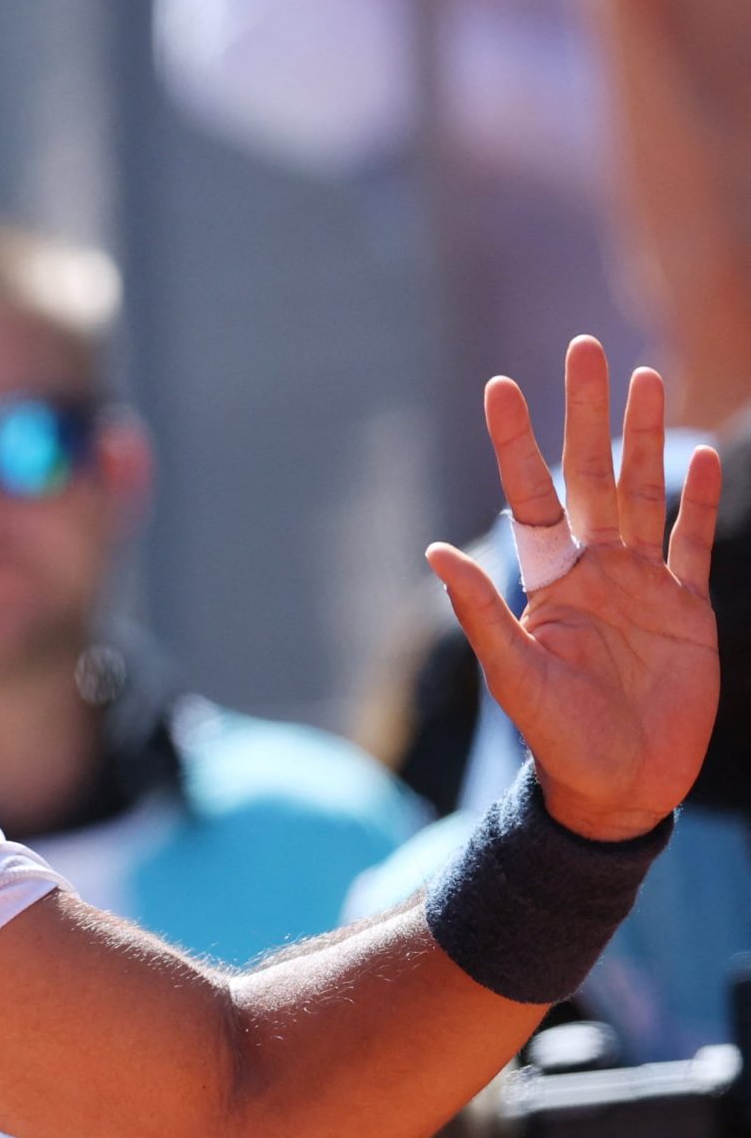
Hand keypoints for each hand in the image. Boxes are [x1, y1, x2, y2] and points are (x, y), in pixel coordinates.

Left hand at [428, 337, 720, 841]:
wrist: (620, 788)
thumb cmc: (559, 739)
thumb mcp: (516, 675)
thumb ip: (483, 613)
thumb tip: (433, 551)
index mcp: (548, 581)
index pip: (530, 494)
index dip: (516, 441)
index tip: (502, 385)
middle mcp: (594, 570)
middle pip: (590, 475)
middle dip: (587, 414)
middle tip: (584, 348)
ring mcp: (644, 585)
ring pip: (644, 492)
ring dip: (646, 437)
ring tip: (646, 377)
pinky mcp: (689, 609)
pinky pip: (694, 542)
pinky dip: (701, 500)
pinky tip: (703, 454)